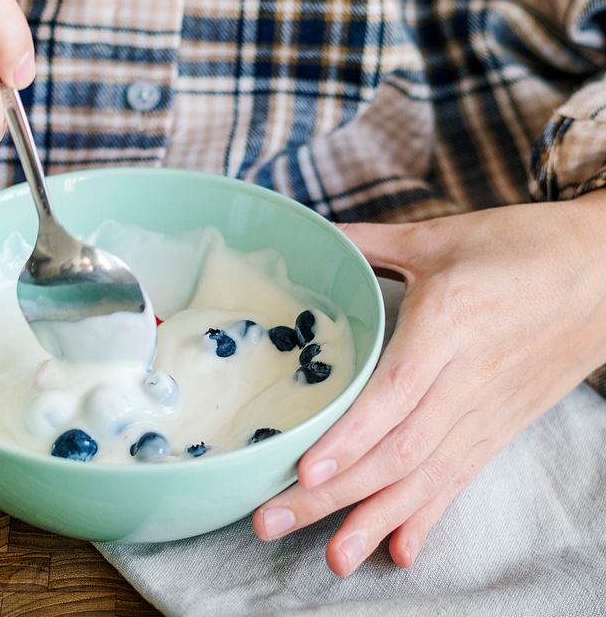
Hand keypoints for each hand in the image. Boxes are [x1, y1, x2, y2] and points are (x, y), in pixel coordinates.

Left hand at [252, 190, 605, 575]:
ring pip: (425, 476)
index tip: (306, 469)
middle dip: (335, 493)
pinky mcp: (501, 427)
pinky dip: (428, 516)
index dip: (350, 437)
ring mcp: (487, 411)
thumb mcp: (441, 237)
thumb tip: (311, 235)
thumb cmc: (521, 247)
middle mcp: (467, 379)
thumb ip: (370, 242)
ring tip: (333, 559)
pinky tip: (399, 550)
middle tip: (272, 521)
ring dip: (374, 519)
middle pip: (398, 450)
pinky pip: (460, 479)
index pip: (395, 395)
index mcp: (449, 324)